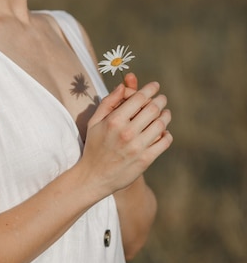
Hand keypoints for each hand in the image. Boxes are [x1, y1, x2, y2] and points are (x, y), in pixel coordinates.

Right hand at [80, 80, 171, 199]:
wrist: (95, 176)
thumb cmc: (94, 145)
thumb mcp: (95, 121)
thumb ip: (108, 102)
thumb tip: (122, 86)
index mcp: (114, 121)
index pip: (139, 98)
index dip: (150, 89)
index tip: (155, 86)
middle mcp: (127, 133)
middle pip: (153, 109)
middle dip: (160, 100)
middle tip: (162, 98)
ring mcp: (138, 147)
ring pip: (161, 124)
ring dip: (166, 115)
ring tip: (165, 113)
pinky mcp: (145, 160)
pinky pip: (164, 142)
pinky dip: (167, 134)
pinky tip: (164, 131)